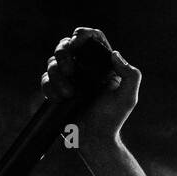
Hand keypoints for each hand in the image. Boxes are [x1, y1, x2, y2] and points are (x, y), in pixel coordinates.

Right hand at [41, 27, 139, 144]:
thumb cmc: (112, 121)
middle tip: (69, 70)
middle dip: (63, 52)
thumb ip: (130, 75)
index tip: (77, 41)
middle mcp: (85, 69)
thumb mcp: (128, 98)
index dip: (83, 35)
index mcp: (102, 66)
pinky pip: (45, 79)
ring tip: (68, 95)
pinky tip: (59, 99)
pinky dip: (49, 87)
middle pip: (66, 45)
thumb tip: (115, 54)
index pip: (93, 40)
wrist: (94, 141)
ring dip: (56, 75)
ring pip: (53, 61)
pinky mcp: (56, 90)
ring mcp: (69, 79)